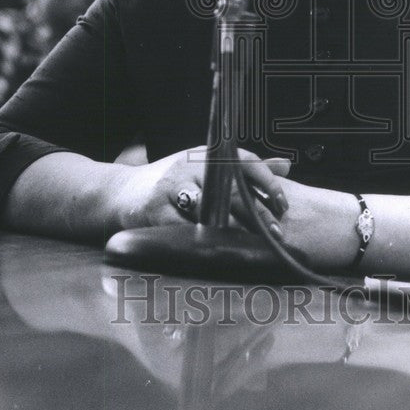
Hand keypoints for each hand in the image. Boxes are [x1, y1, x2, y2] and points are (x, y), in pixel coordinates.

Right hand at [114, 146, 290, 235]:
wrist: (123, 194)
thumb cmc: (174, 182)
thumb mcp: (208, 167)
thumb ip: (246, 170)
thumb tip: (286, 166)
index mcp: (207, 155)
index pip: (245, 162)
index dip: (267, 183)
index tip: (283, 204)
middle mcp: (191, 167)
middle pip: (231, 190)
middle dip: (257, 215)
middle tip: (276, 234)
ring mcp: (173, 189)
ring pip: (211, 212)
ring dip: (234, 232)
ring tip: (253, 247)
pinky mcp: (157, 213)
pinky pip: (186, 231)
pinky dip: (204, 244)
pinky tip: (220, 255)